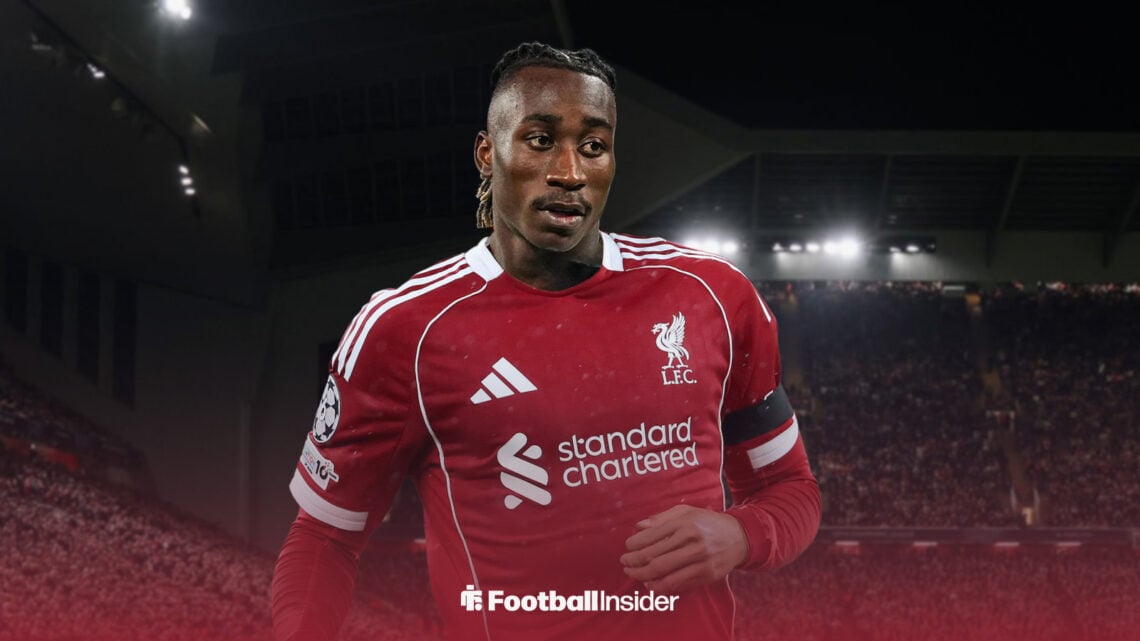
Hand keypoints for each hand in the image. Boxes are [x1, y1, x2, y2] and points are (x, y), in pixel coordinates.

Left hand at [620, 504, 748, 593]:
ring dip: (643, 576)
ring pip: (664, 573)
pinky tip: (650, 584)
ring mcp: (700, 559)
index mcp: (684, 523)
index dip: (635, 544)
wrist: (738, 537)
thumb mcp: (686, 512)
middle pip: (655, 557)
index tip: (627, 547)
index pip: (652, 536)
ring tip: (633, 574)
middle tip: (624, 563)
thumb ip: (661, 518)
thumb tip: (638, 526)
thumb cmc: (707, 523)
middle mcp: (692, 541)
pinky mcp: (706, 574)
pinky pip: (678, 584)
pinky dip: (660, 586)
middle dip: (634, 562)